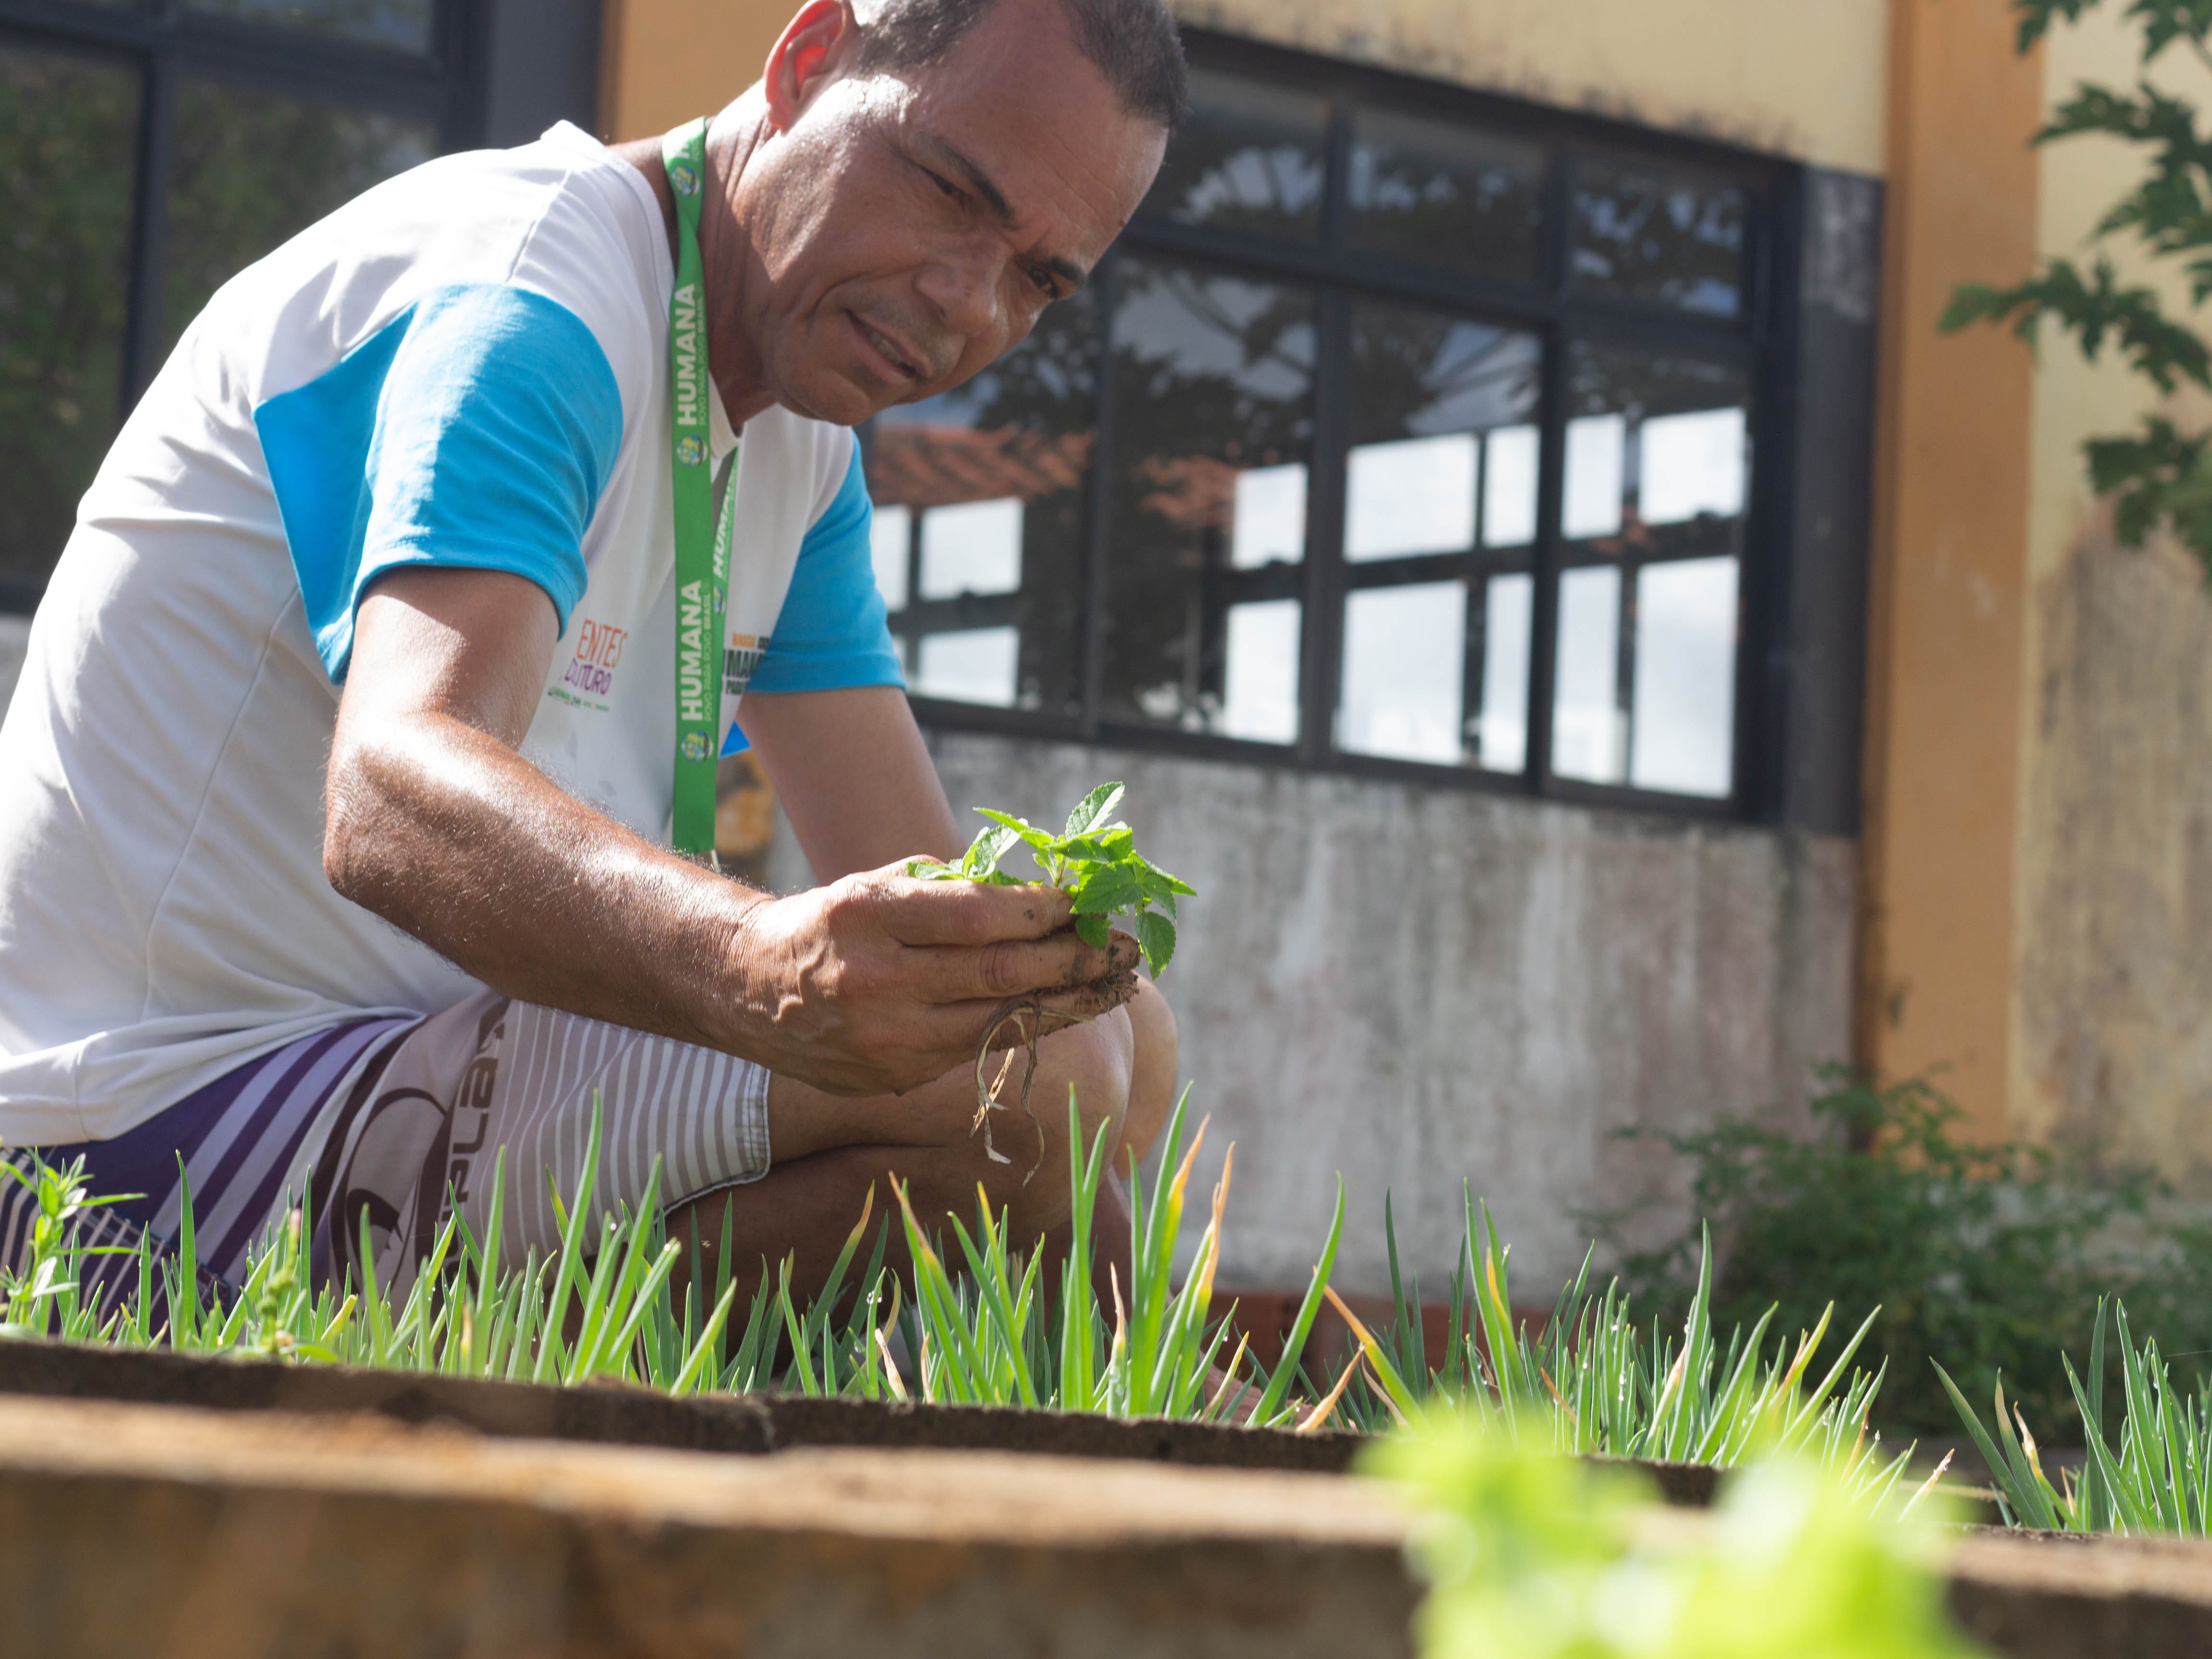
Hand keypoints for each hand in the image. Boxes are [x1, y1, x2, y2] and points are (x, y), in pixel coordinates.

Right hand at [719, 860, 1139, 1094]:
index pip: (976, 915)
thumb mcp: (878, 883)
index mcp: (868, 915)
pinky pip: (978, 1049)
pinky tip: (1066, 1008)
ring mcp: (885, 1037)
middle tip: (1123, 945)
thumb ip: (953, 886)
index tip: (1084, 901)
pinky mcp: (893, 1076)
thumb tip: (1046, 891)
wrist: (753, 990)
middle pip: (998, 972)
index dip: (1042, 910)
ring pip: (999, 1020)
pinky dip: (1028, 1026)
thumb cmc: (833, 922)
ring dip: (1067, 1000)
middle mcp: (876, 980)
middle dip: (1072, 958)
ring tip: (1116, 982)